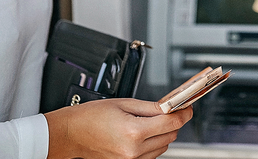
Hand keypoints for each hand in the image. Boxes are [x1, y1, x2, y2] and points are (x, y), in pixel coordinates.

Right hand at [46, 98, 192, 158]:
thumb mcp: (123, 103)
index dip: (183, 113)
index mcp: (134, 132)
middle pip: (170, 136)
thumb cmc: (90, 117)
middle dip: (173, 122)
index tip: (187, 108)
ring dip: (163, 133)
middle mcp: (134, 150)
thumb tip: (170, 106)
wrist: (70, 134)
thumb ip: (150, 107)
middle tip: (168, 110)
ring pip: (163, 147)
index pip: (171, 124)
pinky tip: (143, 133)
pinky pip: (151, 154)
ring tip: (150, 121)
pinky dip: (153, 143)